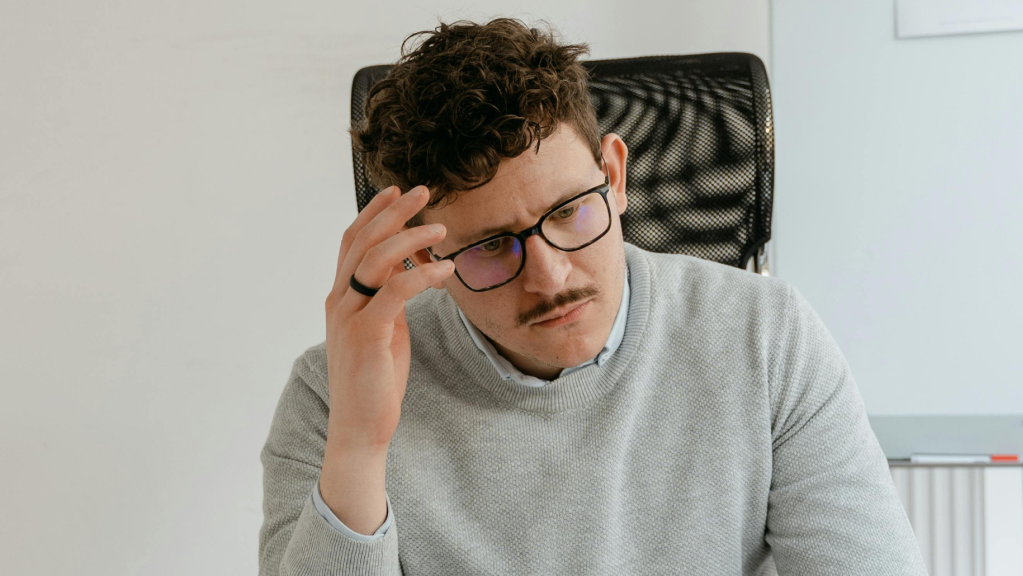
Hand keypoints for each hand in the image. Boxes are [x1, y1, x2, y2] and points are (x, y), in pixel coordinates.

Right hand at [323, 185, 454, 451]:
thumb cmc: (376, 379)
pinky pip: (395, 291)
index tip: (396, 191)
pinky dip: (422, 274)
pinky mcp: (366, 334)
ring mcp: (348, 317)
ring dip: (411, 237)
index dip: (373, 212)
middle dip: (394, 212)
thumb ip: (388, 299)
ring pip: (376, 259)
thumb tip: (409, 270)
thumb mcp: (384, 329)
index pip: (351, 241)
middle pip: (363, 240)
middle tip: (423, 191)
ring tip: (442, 229)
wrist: (360, 427)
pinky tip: (445, 270)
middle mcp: (338, 300)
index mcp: (340, 297)